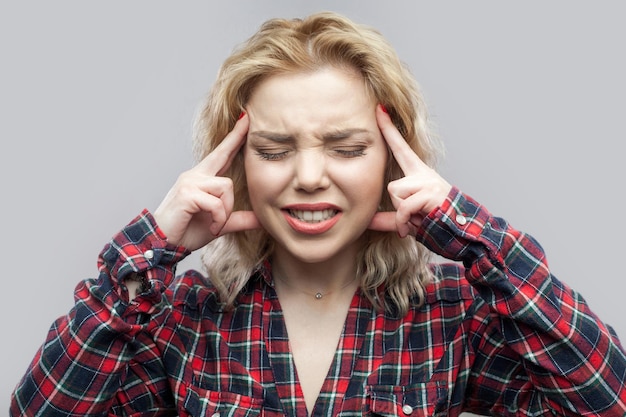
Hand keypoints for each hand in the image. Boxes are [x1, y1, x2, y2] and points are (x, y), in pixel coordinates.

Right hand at [153, 114, 259, 250]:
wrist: (163, 244)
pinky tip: (211, 228)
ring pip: (226, 187)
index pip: (221, 154)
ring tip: (217, 224)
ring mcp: (190, 182)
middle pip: (223, 156)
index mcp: (201, 179)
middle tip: (248, 117)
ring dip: (226, 211)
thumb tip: (262, 219)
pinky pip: (217, 203)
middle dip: (236, 138)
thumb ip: (239, 219)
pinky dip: (219, 219)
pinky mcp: (187, 193)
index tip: (245, 119)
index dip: (234, 138)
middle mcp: (195, 175)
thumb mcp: (219, 224)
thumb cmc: (186, 232)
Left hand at [369, 105, 451, 236]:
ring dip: (403, 213)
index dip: (388, 129)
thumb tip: (367, 221)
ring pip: (396, 194)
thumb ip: (389, 218)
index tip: (379, 109)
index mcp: (418, 175)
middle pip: (391, 186)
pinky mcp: (430, 192)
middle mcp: (423, 174)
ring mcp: (428, 181)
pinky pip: (404, 207)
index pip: (399, 147)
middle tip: (415, 216)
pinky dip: (405, 220)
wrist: (462, 232)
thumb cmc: (436, 223)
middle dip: (398, 207)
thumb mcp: (409, 219)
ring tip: (420, 217)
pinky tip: (419, 223)